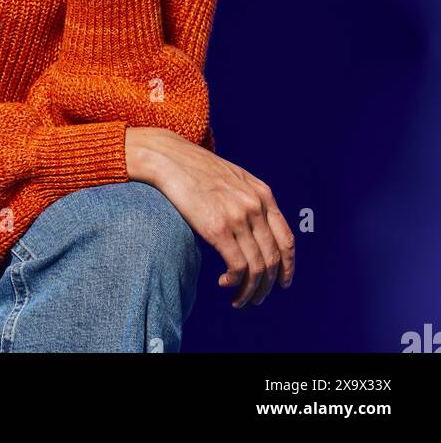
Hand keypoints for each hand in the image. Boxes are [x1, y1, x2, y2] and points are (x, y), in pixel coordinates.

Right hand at [126, 127, 295, 307]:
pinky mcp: (218, 228)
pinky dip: (234, 281)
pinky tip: (223, 282)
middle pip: (273, 259)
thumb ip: (251, 199)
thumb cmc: (197, 169)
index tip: (282, 284)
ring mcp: (238, 217)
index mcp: (263, 194)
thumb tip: (258, 230)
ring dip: (250, 290)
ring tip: (239, 300)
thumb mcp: (235, 178)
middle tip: (256, 299)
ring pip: (257, 267)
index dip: (288, 267)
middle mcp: (255, 206)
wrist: (169, 158)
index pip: (287, 240)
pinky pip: (237, 266)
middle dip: (267, 286)